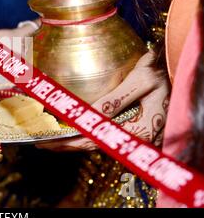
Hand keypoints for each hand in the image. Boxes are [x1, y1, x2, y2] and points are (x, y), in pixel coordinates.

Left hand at [37, 50, 169, 151]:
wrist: (176, 72)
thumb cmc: (161, 73)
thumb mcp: (141, 82)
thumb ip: (116, 100)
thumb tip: (90, 114)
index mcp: (141, 130)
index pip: (98, 140)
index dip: (71, 142)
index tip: (50, 141)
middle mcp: (137, 139)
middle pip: (95, 145)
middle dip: (67, 145)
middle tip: (42, 142)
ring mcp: (134, 136)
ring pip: (100, 142)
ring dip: (75, 141)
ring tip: (51, 139)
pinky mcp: (132, 130)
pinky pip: (106, 135)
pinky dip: (86, 133)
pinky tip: (73, 130)